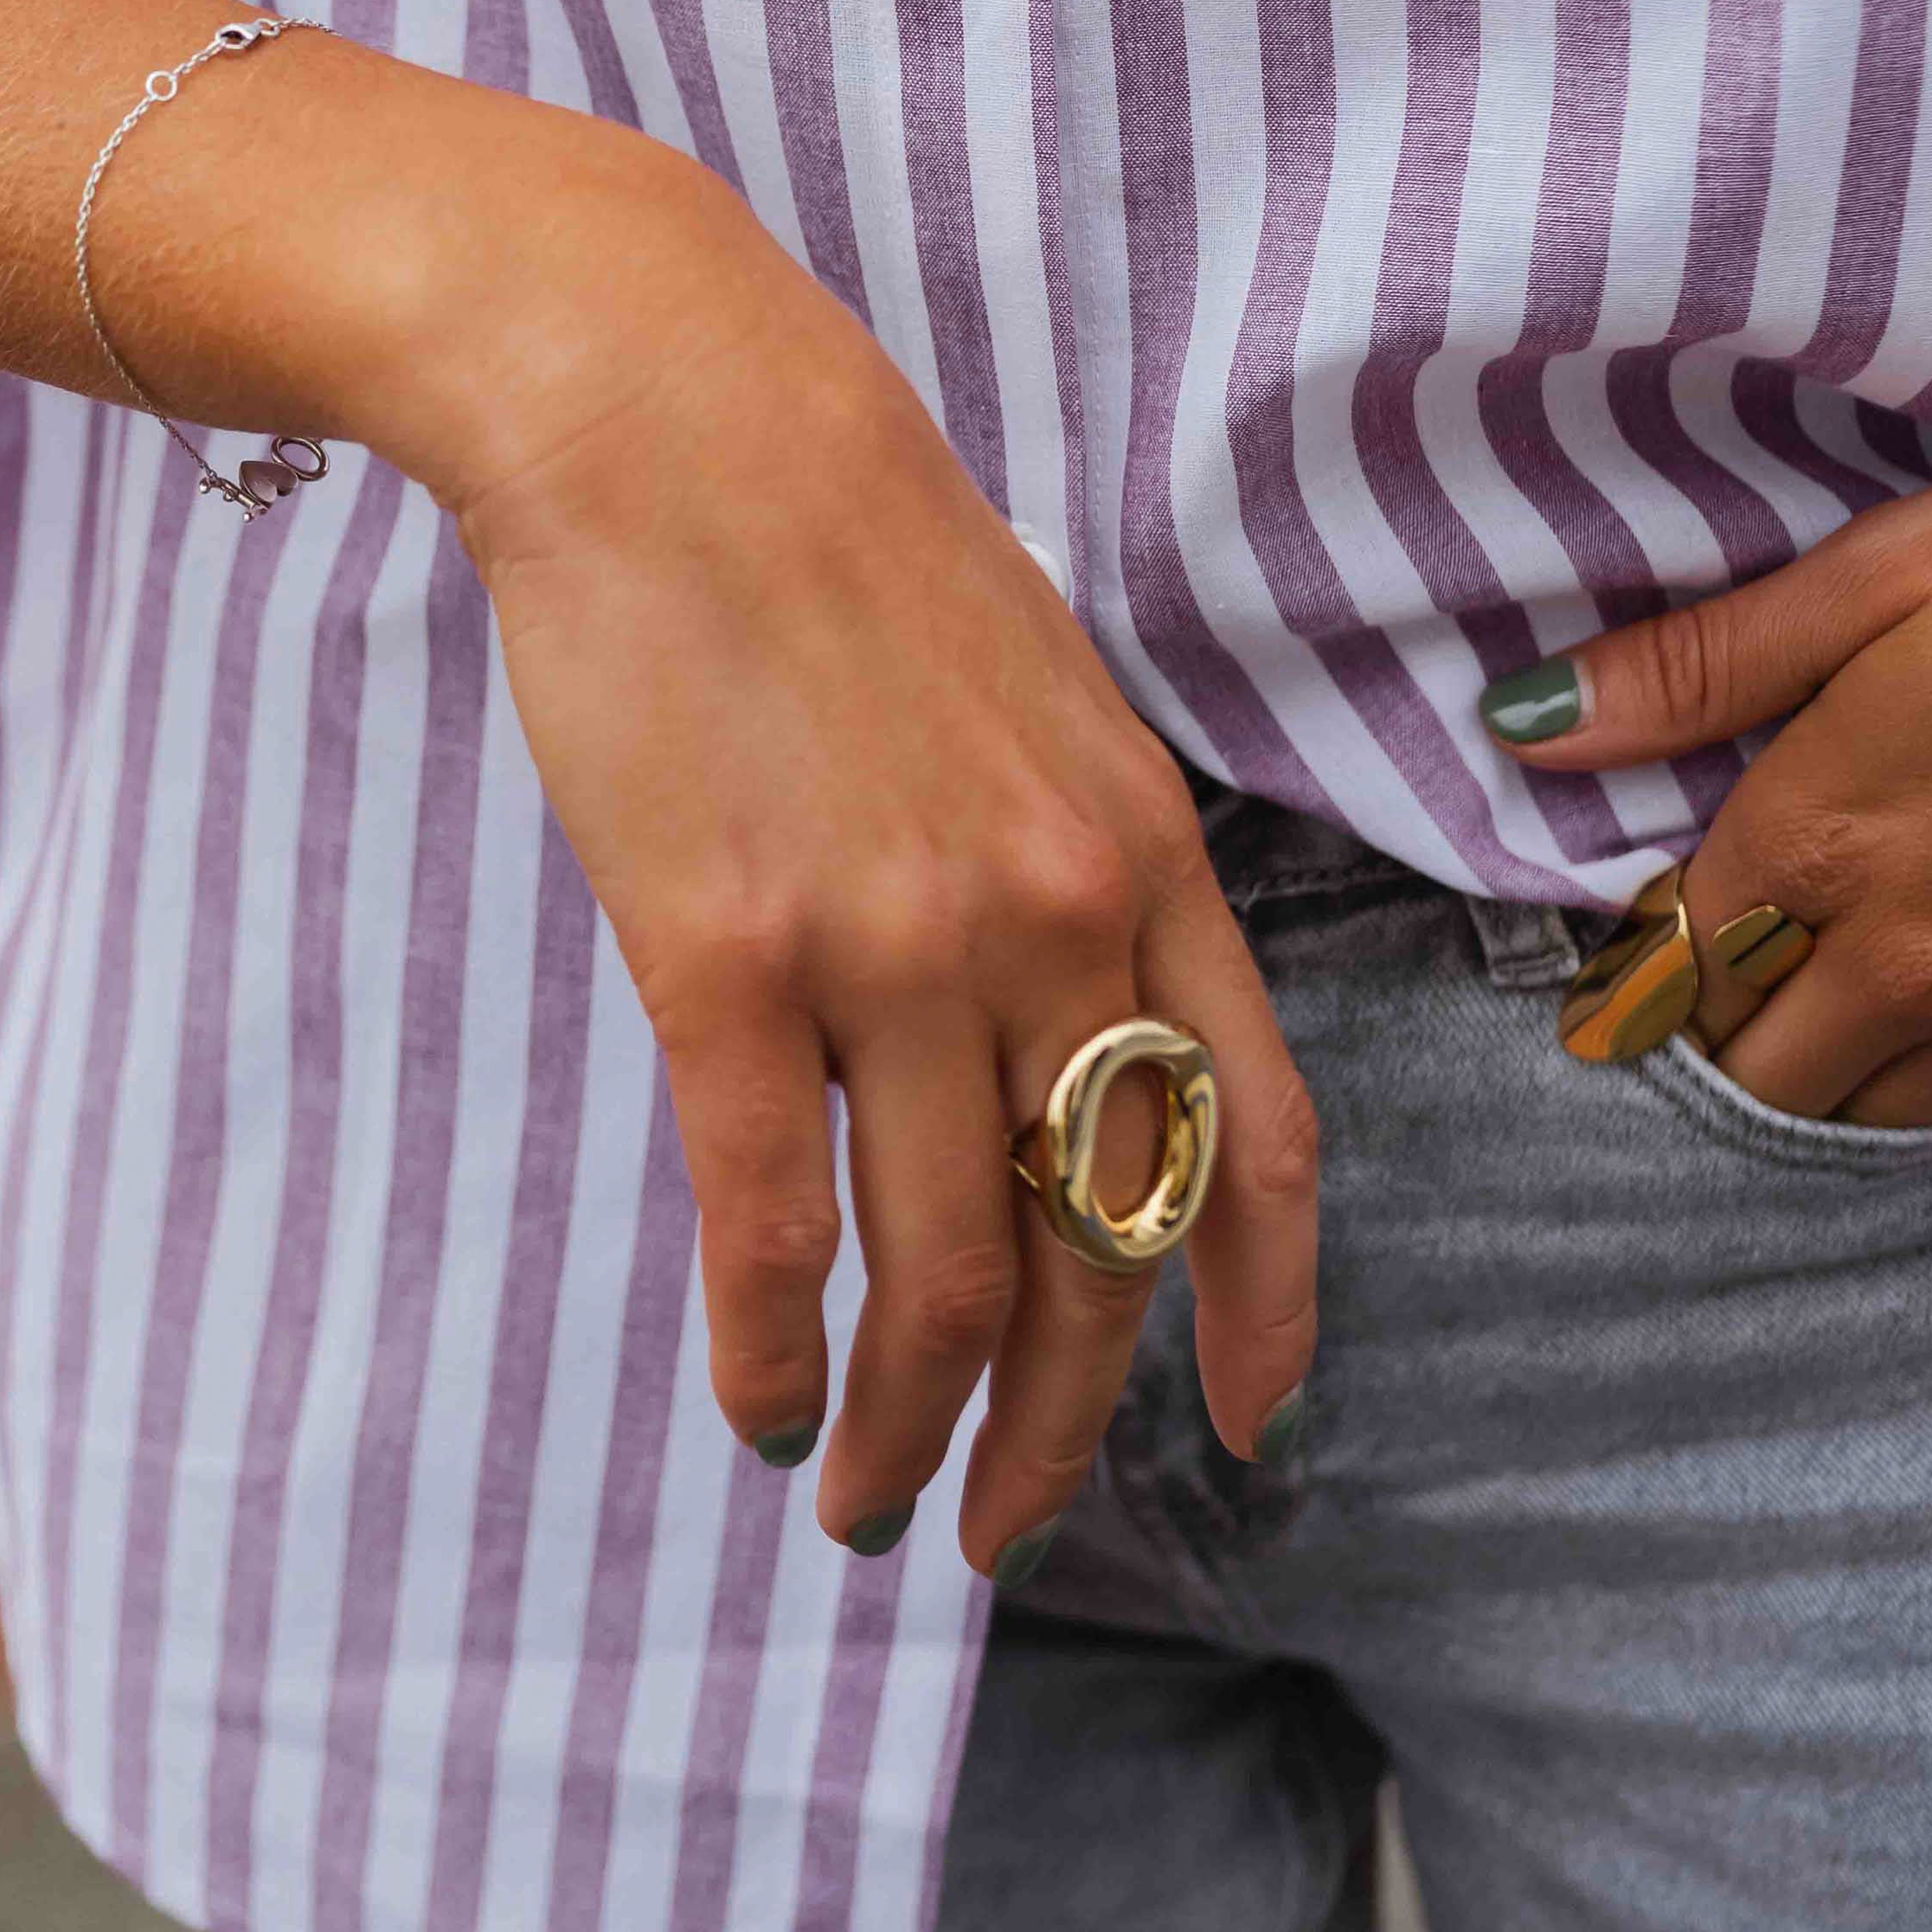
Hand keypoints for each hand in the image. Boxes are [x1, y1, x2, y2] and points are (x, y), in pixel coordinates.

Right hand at [430, 170, 1318, 1572]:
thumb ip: (1067, 862)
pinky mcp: (725, 958)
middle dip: (1055, 1426)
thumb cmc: (833, 535)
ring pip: (936, 1277)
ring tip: (857, 1498)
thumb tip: (1057, 1021)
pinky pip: (767, 1222)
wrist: (665, 409)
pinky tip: (756, 1401)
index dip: (1266, 1311)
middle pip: (1096, 1248)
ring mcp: (890, 948)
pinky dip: (770, 1349)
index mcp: (1140, 853)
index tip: (1252, 1427)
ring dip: (901, 1432)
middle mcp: (1048, 919)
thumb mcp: (1033, 691)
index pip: (1259, 1140)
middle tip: (993, 1523)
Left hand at [1481, 423, 1931, 1124]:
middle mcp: (1900, 958)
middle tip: (1713, 955)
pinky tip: (1926, 1008)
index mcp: (1818, 840)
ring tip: (1804, 990)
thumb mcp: (1886, 568)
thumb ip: (1701, 664)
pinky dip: (1921, 1075)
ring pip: (1854, 1107)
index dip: (1638, 938)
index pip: (1665, 956)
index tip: (1640, 908)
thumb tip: (1528, 718)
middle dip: (1708, 1023)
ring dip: (1808, 1066)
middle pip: (1746, 1063)